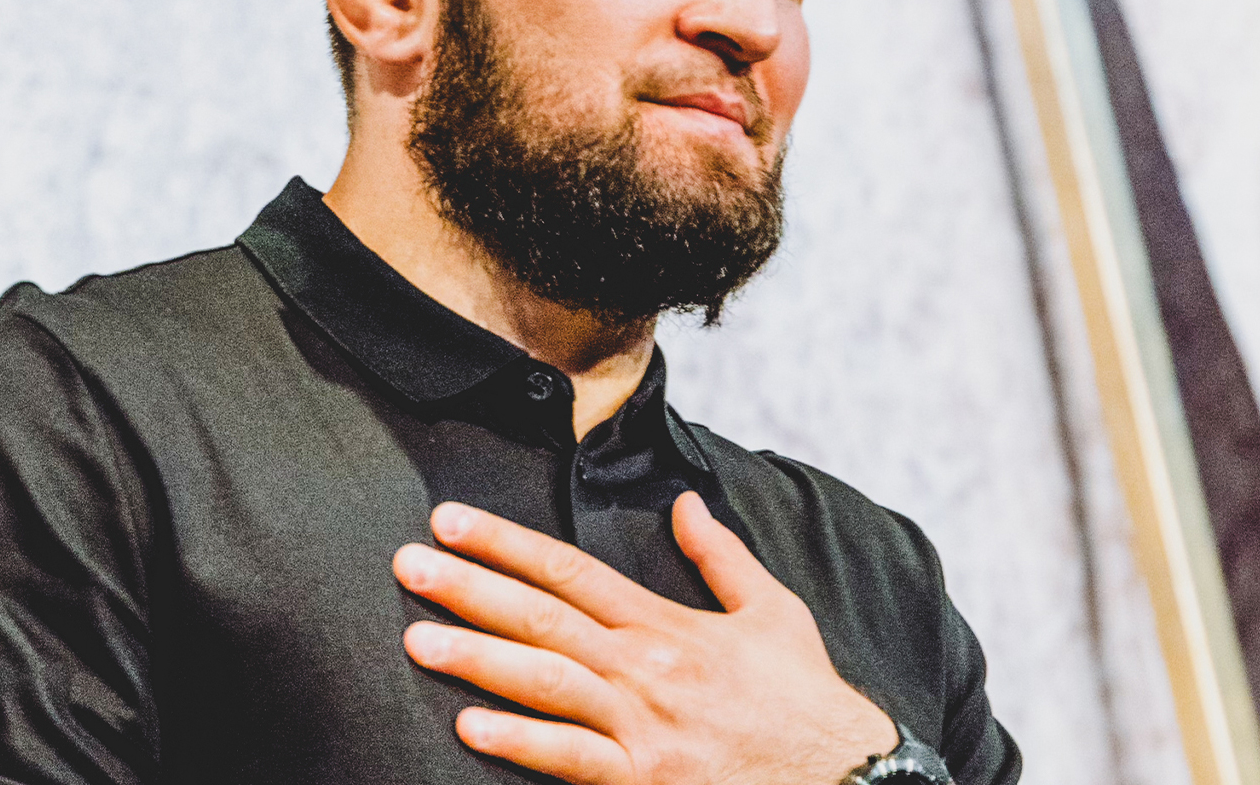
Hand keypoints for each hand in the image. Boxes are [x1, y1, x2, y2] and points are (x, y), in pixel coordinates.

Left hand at [391, 492, 896, 784]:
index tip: (450, 520)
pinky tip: (471, 726)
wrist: (851, 780)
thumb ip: (720, 557)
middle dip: (469, 589)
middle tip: (408, 564)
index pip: (570, 571)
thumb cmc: (806, 701)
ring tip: (416, 640)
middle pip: (542, 618)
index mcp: (667, 626)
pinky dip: (521, 743)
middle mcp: (646, 670)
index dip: (505, 543)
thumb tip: (685, 503)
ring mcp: (643, 730)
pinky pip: (572, 760)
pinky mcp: (645, 783)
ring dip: (477, 659)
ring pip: (546, 684)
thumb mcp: (773, 613)